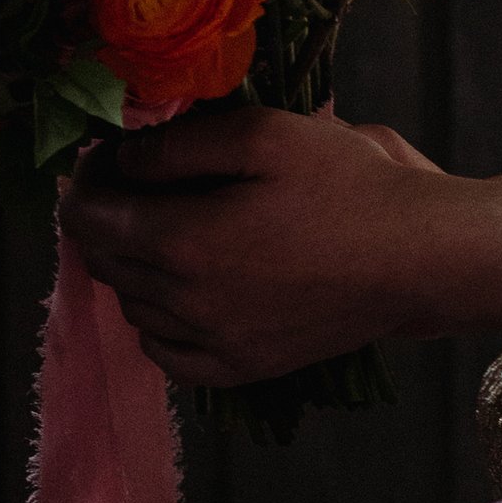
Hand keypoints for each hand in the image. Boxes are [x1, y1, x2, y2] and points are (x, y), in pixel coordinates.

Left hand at [62, 99, 464, 385]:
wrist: (417, 257)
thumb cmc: (348, 185)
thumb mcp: (264, 133)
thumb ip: (179, 145)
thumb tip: (124, 161)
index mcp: (184, 242)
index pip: (89, 220)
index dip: (84, 182)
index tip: (103, 157)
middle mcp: (186, 303)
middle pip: (106, 263)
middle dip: (103, 219)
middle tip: (127, 183)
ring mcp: (215, 344)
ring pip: (133, 307)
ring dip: (130, 267)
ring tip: (159, 229)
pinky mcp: (243, 368)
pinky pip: (167, 354)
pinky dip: (156, 322)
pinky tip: (177, 295)